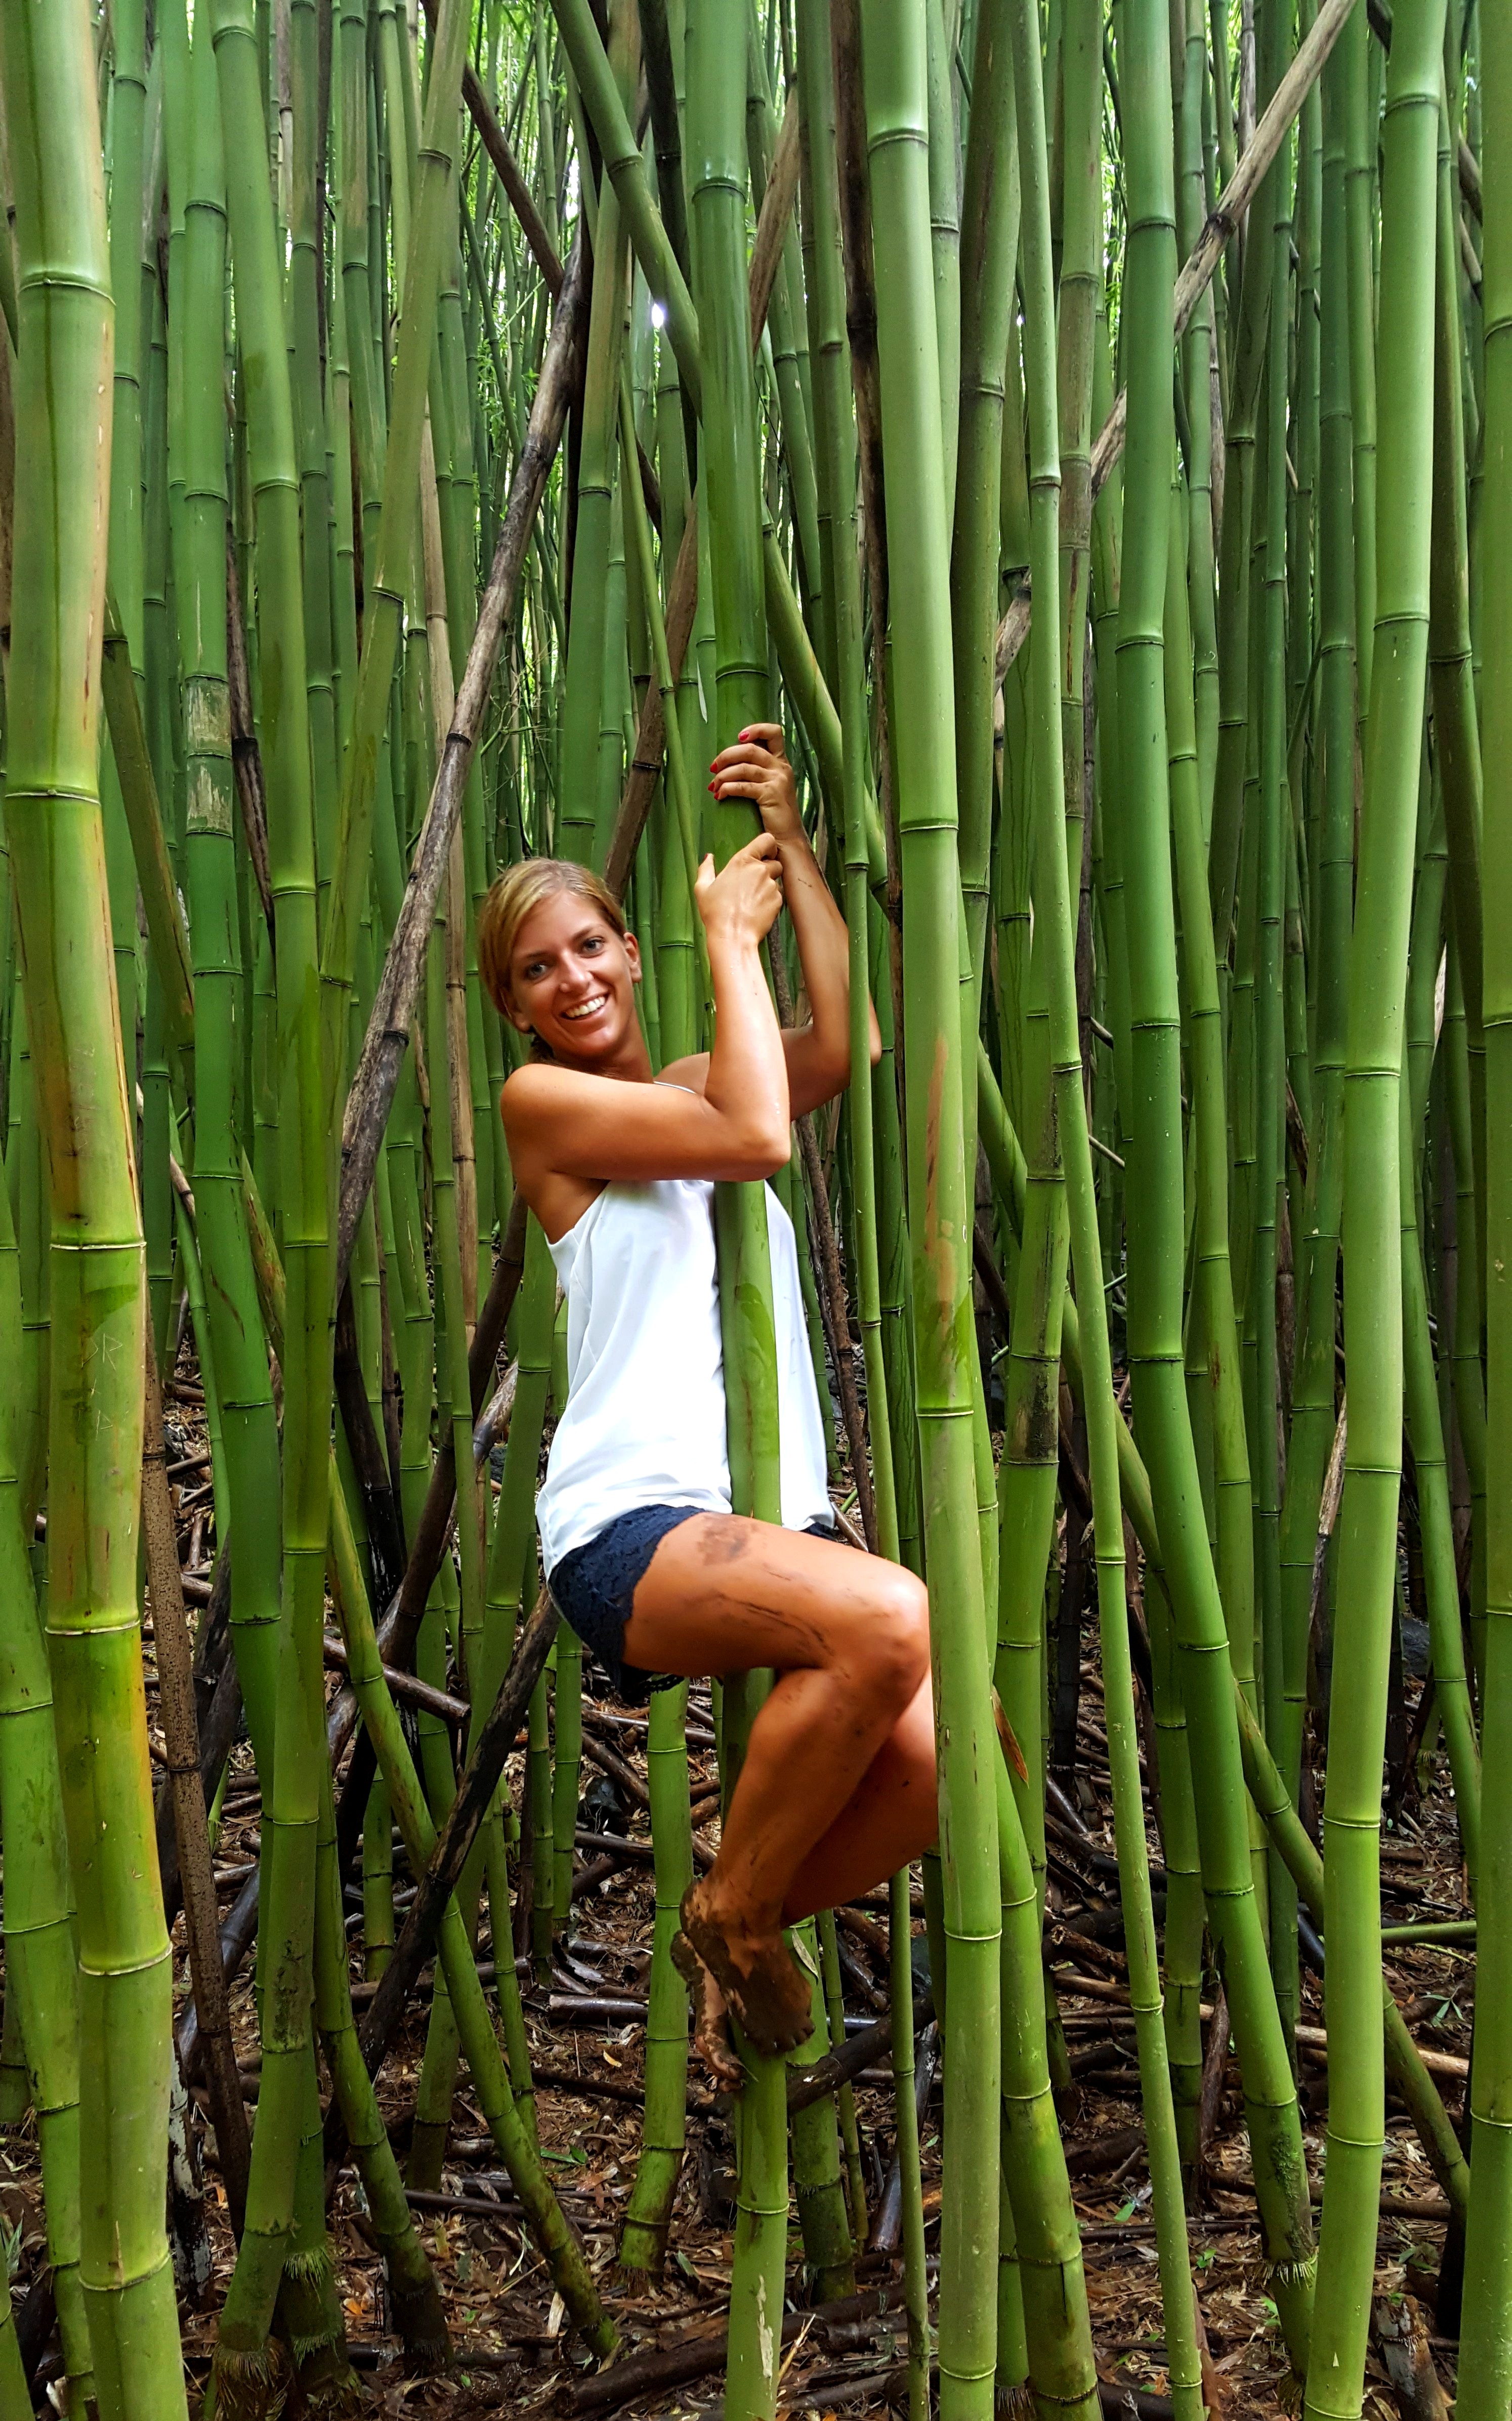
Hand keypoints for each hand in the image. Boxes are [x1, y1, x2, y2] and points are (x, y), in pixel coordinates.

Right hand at [695, 831, 784, 948]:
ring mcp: (771, 886)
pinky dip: (770, 901)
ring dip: (768, 887)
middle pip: (775, 862)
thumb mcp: (702, 888)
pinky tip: (757, 910)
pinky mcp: (778, 901)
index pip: (767, 840)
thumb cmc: (715, 912)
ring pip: (776, 881)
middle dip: (769, 870)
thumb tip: (708, 857)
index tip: (765, 853)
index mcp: (742, 861)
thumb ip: (706, 869)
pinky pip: (778, 897)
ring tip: (752, 901)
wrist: (732, 936)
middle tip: (754, 883)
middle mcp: (760, 870)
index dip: (769, 846)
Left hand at [709, 724, 803, 847]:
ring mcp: (777, 779)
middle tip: (713, 767)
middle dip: (726, 756)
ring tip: (713, 787)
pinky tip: (720, 796)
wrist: (787, 838)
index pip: (774, 732)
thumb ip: (758, 771)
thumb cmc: (774, 814)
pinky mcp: (770, 793)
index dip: (755, 729)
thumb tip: (730, 763)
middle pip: (749, 749)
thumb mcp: (770, 787)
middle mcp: (781, 767)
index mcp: (781, 762)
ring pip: (743, 767)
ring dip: (722, 776)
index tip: (738, 737)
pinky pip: (742, 785)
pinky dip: (727, 789)